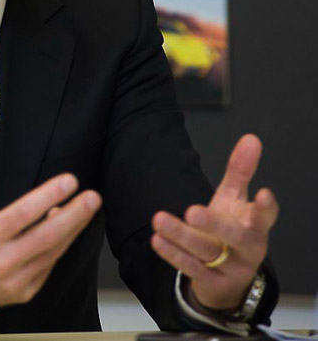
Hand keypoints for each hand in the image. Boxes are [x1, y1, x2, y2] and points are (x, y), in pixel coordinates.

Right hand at [0, 142, 101, 317]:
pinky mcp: (23, 291)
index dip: (47, 197)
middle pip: (46, 237)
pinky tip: (67, 226)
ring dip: (72, 229)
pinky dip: (60, 245)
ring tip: (87, 206)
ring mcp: (14, 280)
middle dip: (74, 215)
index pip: (22, 215)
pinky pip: (48, 265)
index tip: (69, 181)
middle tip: (93, 197)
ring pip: (52, 252)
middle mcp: (1, 262)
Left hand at [151, 133, 278, 312]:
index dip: (265, 207)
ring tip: (159, 219)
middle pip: (235, 237)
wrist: (227, 277)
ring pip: (206, 252)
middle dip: (215, 225)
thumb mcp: (235, 199)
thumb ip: (241, 171)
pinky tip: (157, 239)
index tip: (262, 192)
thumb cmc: (231, 228)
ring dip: (181, 236)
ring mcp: (230, 268)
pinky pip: (191, 268)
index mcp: (256, 226)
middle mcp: (247, 249)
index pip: (265, 217)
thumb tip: (251, 139)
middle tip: (193, 211)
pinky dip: (173, 254)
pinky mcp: (212, 283)